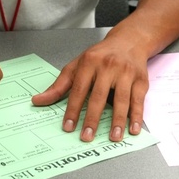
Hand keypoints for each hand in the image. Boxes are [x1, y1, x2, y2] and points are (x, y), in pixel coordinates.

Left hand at [30, 32, 147, 142]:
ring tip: (113, 137)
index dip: (73, 110)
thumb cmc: (100, 56)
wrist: (128, 41)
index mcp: (89, 63)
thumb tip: (38, 100)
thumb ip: (59, 85)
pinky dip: (137, 116)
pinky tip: (133, 129)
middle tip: (87, 137)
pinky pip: (138, 100)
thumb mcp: (77, 66)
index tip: (68, 127)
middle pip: (99, 96)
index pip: (79, 90)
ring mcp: (126, 73)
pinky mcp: (141, 80)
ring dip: (118, 120)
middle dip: (93, 119)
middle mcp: (108, 66)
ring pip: (122, 99)